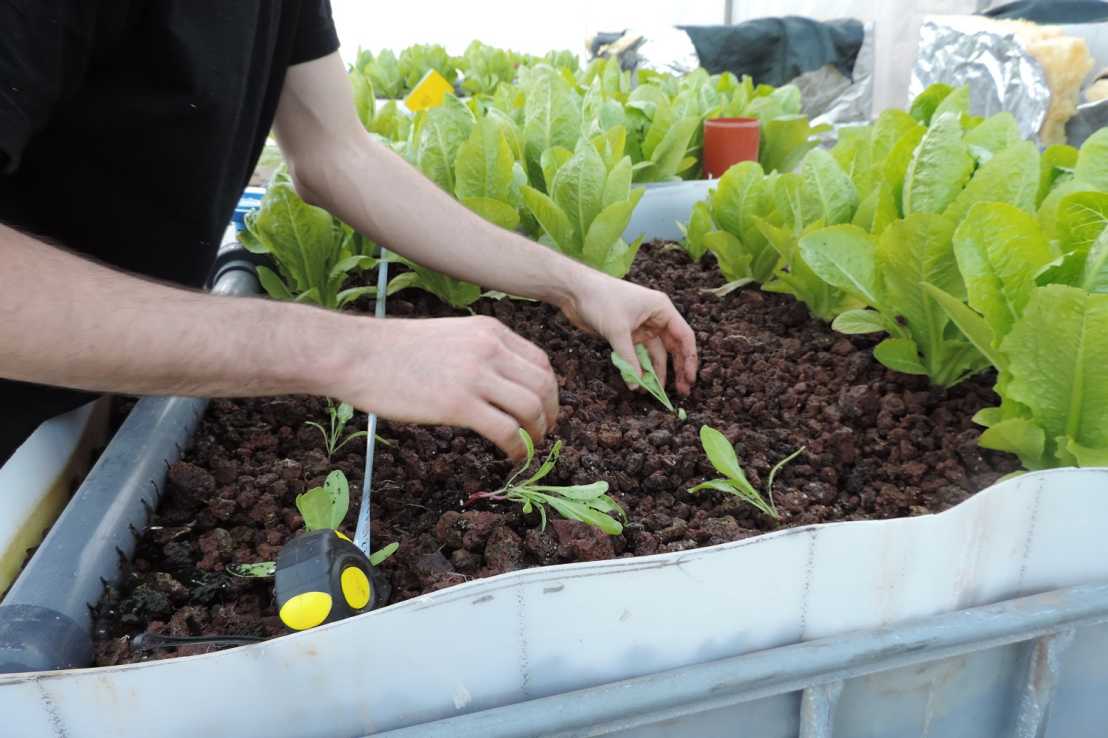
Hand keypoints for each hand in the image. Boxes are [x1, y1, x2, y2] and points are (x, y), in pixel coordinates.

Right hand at [333, 315, 557, 459]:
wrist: (358, 354)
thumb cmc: (394, 349)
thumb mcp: (450, 336)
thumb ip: (480, 353)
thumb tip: (500, 383)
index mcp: (490, 330)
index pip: (540, 361)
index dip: (549, 391)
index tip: (544, 409)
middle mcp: (490, 348)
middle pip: (543, 385)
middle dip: (550, 414)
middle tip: (544, 433)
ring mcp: (476, 375)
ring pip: (531, 409)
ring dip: (537, 433)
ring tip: (529, 448)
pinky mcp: (459, 404)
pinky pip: (508, 431)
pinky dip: (519, 448)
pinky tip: (513, 457)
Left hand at [559, 270, 697, 393]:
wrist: (575, 291)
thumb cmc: (600, 300)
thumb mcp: (618, 331)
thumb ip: (629, 360)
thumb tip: (636, 385)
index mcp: (661, 309)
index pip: (684, 336)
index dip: (690, 359)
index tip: (690, 379)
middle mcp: (655, 318)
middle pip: (672, 348)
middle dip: (676, 369)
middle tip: (680, 391)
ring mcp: (641, 327)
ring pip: (655, 354)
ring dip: (655, 373)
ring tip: (655, 392)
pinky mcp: (627, 335)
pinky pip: (638, 356)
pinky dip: (639, 369)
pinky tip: (639, 383)